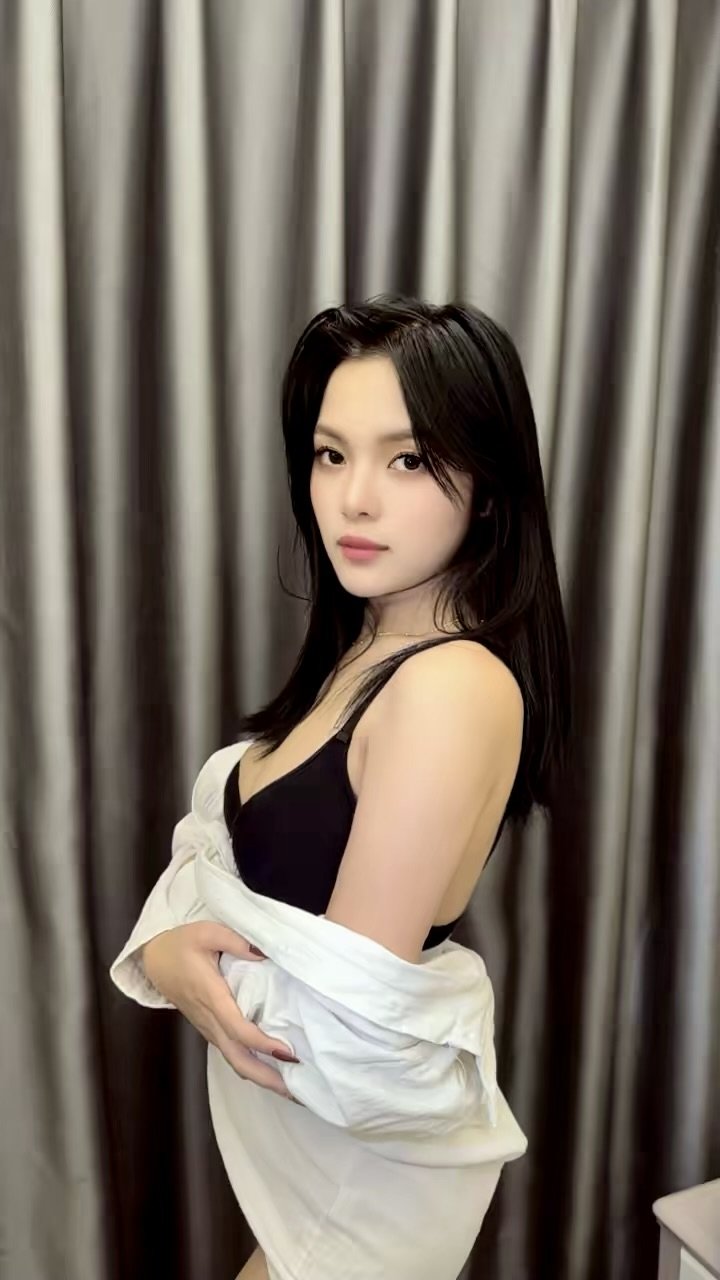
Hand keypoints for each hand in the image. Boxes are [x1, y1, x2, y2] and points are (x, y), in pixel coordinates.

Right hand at [142, 922, 296, 1098]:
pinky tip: (270, 1067)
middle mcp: (209, 1018)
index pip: (238, 1029)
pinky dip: (251, 1065)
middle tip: (297, 1091)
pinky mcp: (208, 1027)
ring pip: (233, 1059)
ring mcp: (207, 1026)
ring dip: (260, 1076)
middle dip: (266, 1077)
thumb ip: (237, 941)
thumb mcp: (208, 931)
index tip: (287, 1053)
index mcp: (210, 996)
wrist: (153, 958)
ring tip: (290, 1087)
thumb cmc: (181, 943)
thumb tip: (265, 954)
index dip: (262, 1044)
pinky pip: (230, 1052)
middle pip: (237, 1058)